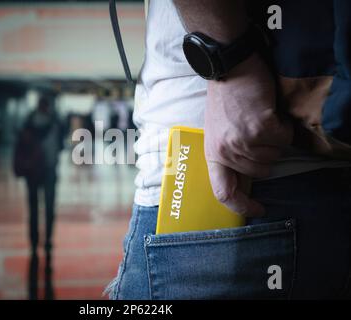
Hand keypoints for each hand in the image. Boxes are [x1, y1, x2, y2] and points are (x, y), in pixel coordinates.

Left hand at [204, 53, 292, 216]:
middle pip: (261, 172)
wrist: (228, 66)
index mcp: (213, 154)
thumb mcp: (217, 131)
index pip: (223, 192)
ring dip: (274, 140)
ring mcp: (244, 140)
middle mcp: (226, 151)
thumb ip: (229, 154)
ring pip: (274, 156)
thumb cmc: (224, 99)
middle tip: (260, 134)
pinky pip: (284, 138)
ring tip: (261, 120)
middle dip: (266, 156)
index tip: (258, 209)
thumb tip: (246, 176)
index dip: (242, 206)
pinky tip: (269, 113)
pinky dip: (283, 126)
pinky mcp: (261, 128)